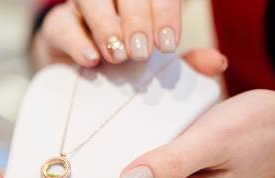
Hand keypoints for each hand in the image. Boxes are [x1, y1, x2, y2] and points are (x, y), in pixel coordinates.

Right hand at [32, 0, 180, 68]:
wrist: (79, 72)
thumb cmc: (127, 60)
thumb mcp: (160, 61)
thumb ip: (189, 60)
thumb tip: (217, 63)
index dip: (164, 12)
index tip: (167, 45)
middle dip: (136, 20)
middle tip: (141, 53)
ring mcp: (83, 6)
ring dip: (107, 26)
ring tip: (117, 56)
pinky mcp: (57, 25)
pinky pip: (62, 25)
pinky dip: (77, 41)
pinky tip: (91, 59)